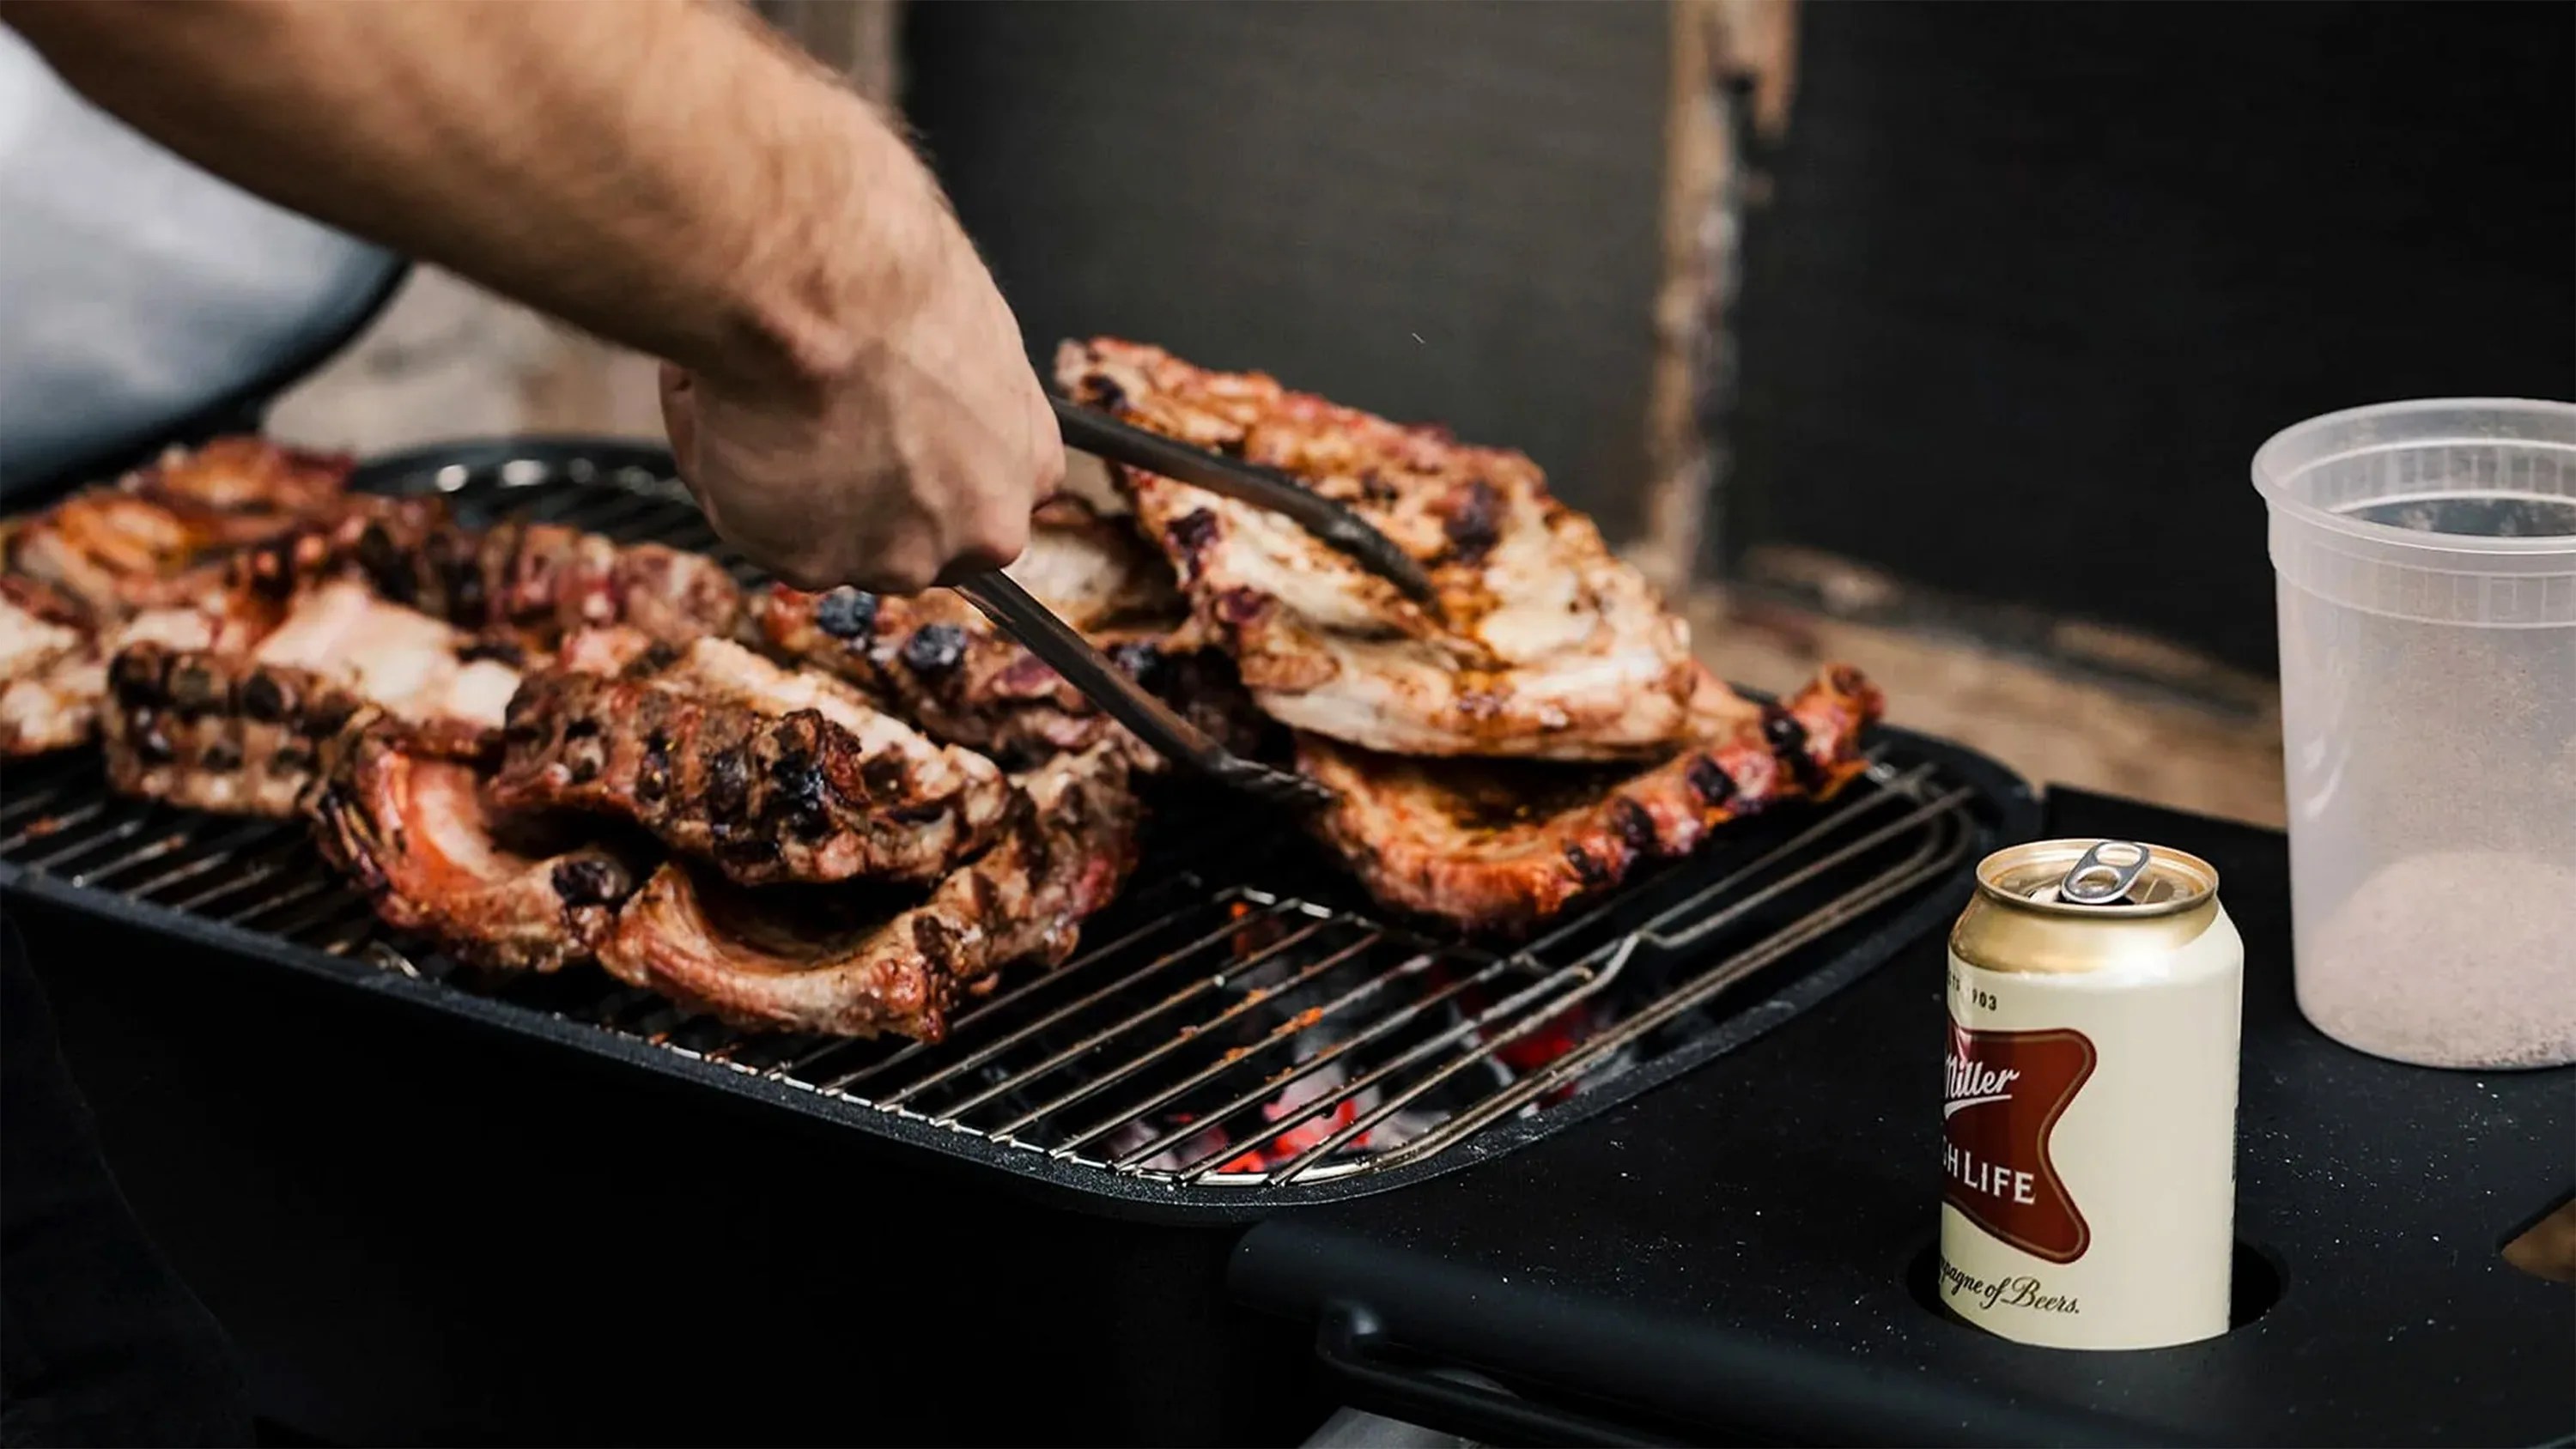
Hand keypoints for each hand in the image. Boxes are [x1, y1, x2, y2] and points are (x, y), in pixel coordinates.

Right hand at [660, 208, 1060, 593]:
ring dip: (787, 479)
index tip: (881, 439)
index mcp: (1026, 469)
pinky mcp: (809, 564)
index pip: (981, 500)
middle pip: (907, 535)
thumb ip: (955, 393)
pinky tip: (731, 405)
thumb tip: (907, 386)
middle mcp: (975, 533)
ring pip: (823, 533)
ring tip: (767, 392)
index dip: (921, 469)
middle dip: (855, 490)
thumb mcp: (966, 326)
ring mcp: (893, 557)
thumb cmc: (889, 273)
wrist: (816, 283)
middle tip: (808, 411)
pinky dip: (728, 469)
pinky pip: (750, 521)